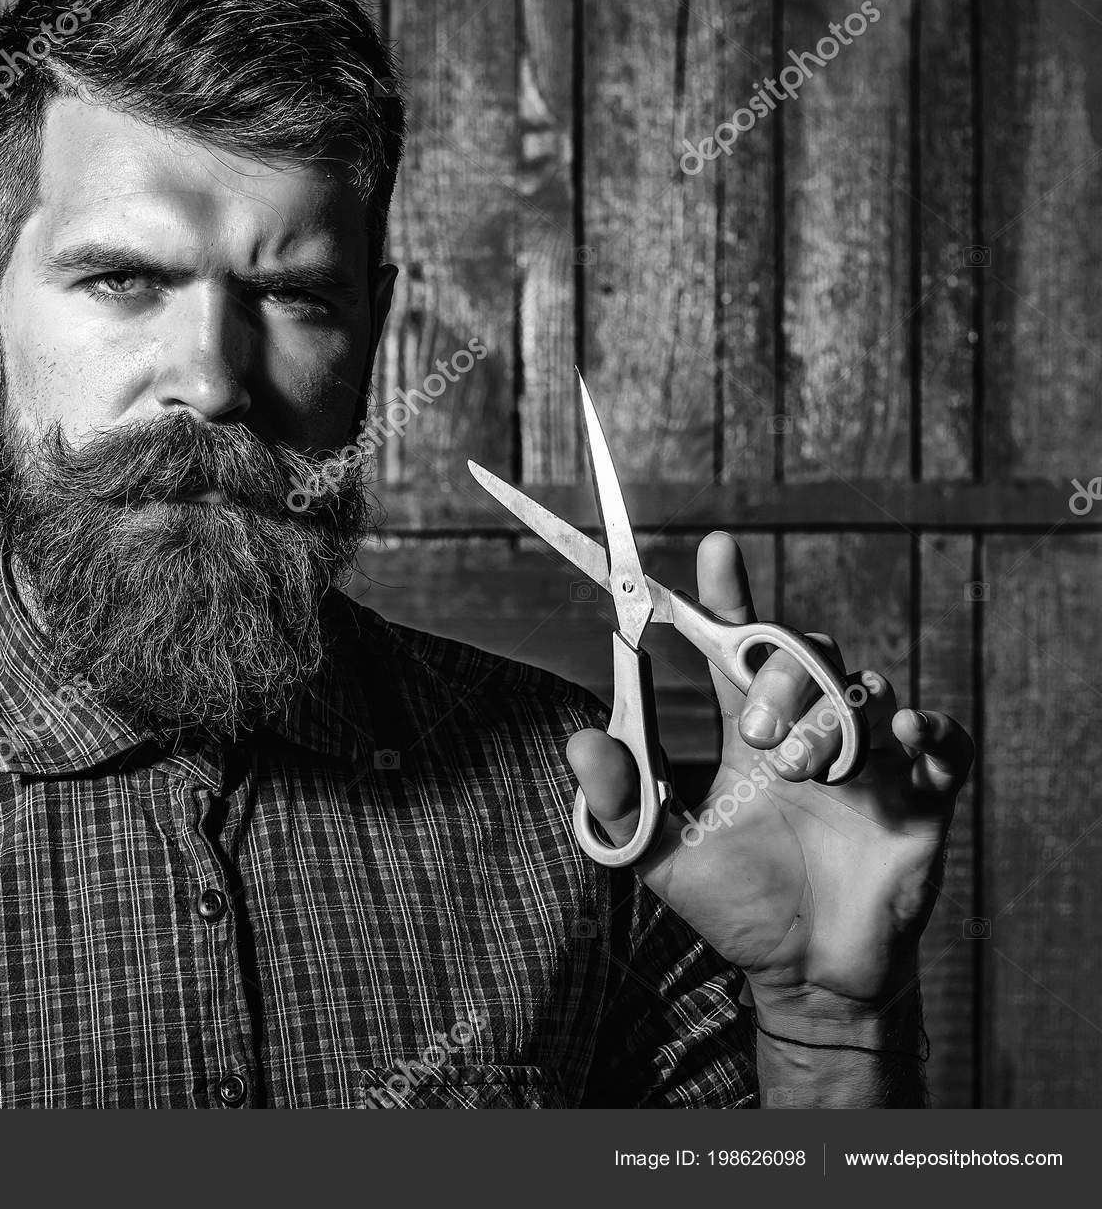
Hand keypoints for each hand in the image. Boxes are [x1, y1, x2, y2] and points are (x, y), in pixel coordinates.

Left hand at [563, 531, 974, 1033]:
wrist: (806, 974)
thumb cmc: (736, 907)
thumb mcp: (662, 855)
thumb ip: (621, 800)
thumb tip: (578, 740)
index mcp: (748, 731)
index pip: (737, 644)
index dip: (728, 593)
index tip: (716, 547)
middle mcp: (809, 730)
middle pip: (805, 653)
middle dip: (781, 675)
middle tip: (756, 732)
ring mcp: (868, 761)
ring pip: (866, 690)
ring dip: (832, 719)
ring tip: (806, 772)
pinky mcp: (922, 798)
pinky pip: (943, 741)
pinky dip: (926, 731)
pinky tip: (898, 741)